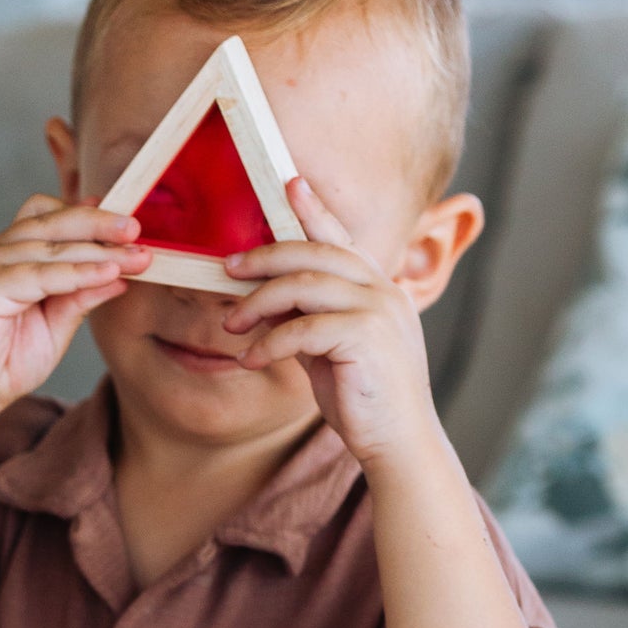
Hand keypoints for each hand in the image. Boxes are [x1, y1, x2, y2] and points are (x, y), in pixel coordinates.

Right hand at [0, 196, 150, 445]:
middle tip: (138, 229)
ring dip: (97, 250)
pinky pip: (37, 276)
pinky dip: (75, 274)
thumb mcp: (53, 329)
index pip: (51, 220)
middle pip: (52, 221)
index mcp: (8, 257)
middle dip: (100, 224)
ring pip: (49, 247)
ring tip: (135, 257)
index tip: (131, 227)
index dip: (90, 218)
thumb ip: (79, 299)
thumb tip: (118, 276)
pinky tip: (107, 276)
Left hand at [222, 176, 437, 472]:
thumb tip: (265, 305)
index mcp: (377, 288)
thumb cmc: (364, 401)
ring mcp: (378, 311)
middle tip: (228, 268)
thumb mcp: (329, 352)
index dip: (314, 209)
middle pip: (315, 252)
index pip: (341, 239)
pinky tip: (249, 358)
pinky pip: (304, 328)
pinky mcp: (367, 338)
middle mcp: (382, 290)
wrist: (399, 444)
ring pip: (304, 285)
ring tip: (230, 324)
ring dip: (258, 303)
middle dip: (266, 256)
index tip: (288, 183)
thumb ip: (305, 321)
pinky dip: (270, 342)